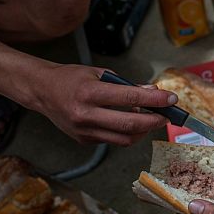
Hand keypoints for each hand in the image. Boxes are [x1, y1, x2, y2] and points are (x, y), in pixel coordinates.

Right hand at [33, 65, 174, 145]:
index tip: (171, 99)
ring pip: (124, 139)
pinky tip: (129, 122)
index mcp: (89, 93)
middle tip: (166, 115)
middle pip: (130, 125)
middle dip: (154, 121)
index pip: (130, 98)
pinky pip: (112, 140)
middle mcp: (86, 115)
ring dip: (143, 130)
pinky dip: (126, 132)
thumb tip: (152, 92)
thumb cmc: (71, 79)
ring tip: (150, 119)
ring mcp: (84, 131)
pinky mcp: (84, 140)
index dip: (155, 100)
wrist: (42, 91)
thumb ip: (126, 84)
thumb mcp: (99, 73)